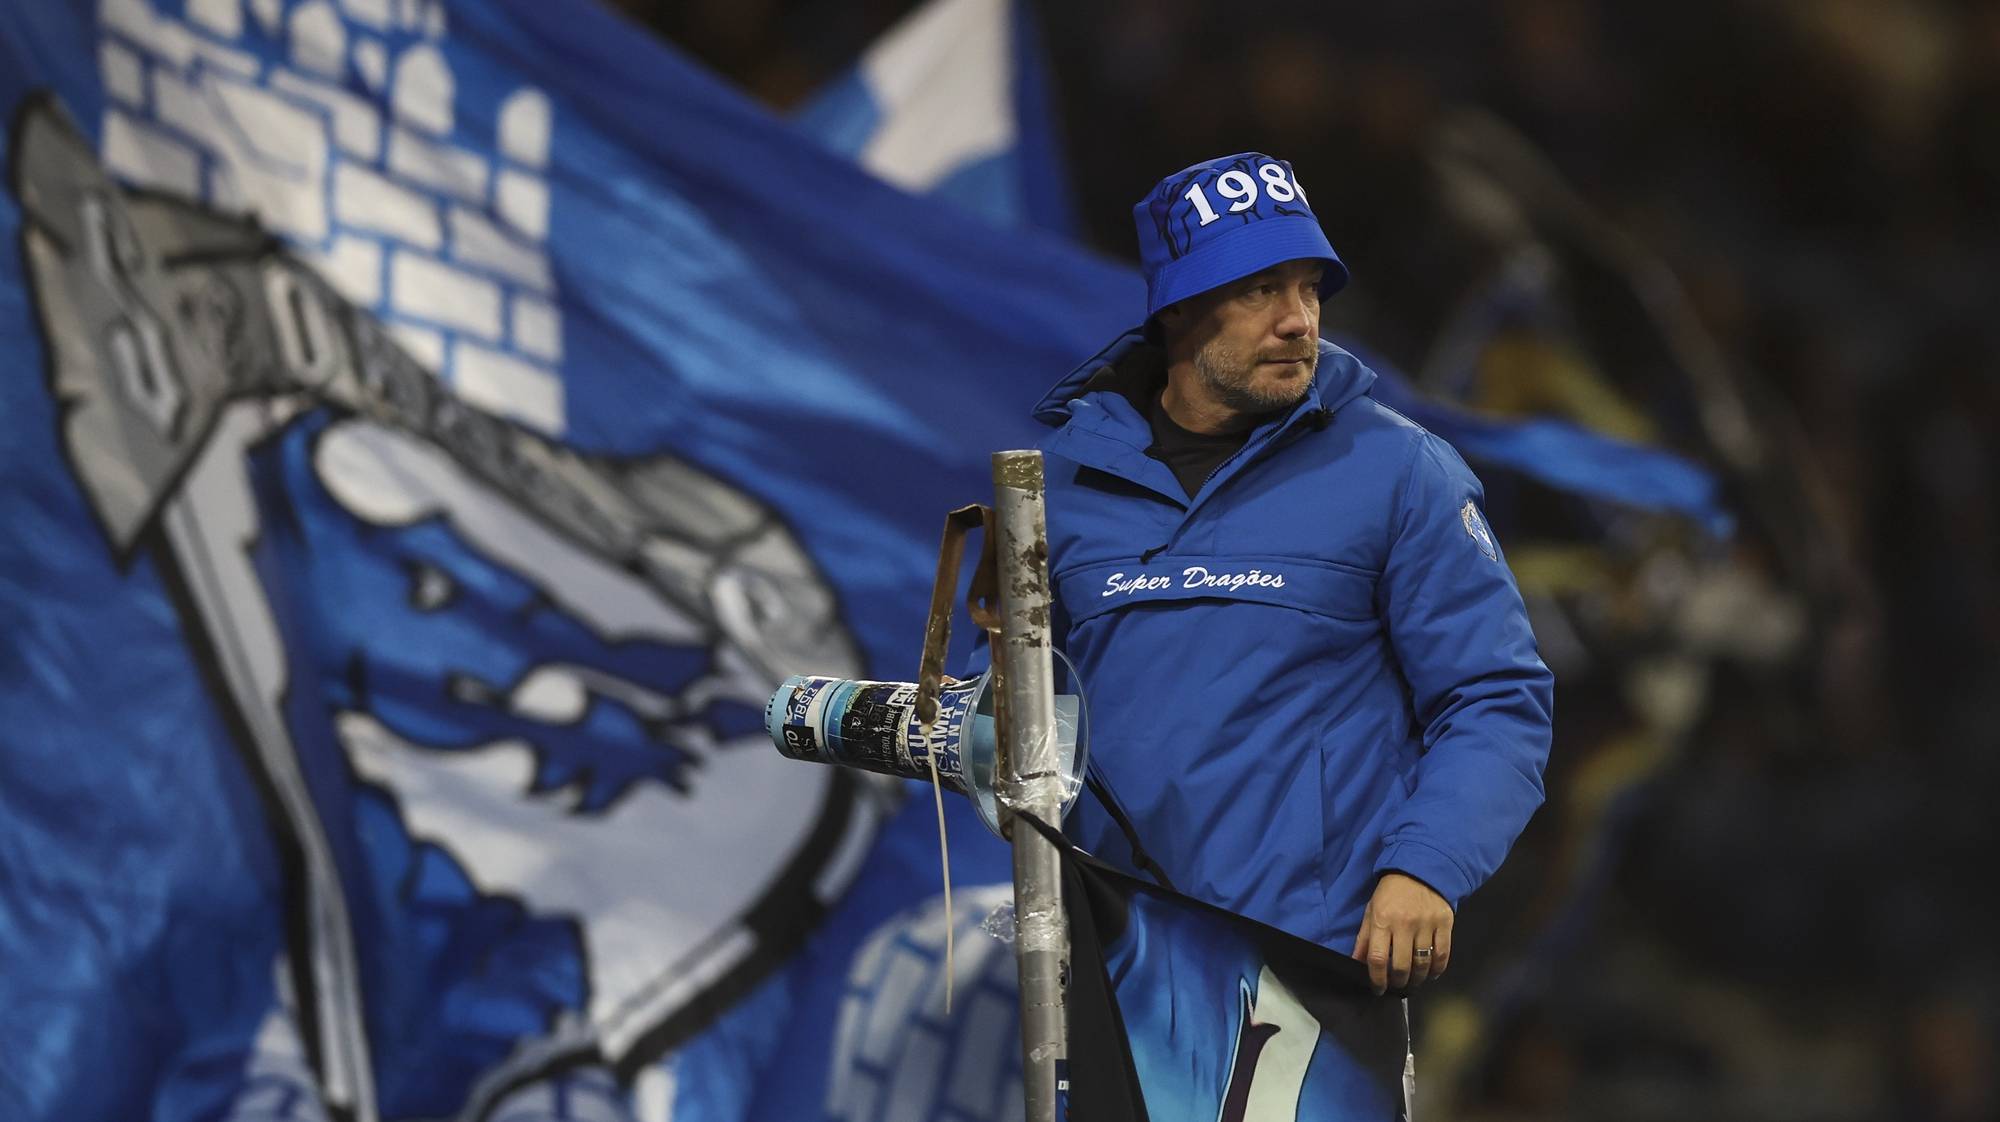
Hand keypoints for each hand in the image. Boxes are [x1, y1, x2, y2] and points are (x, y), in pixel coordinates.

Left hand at [1351, 873, 1453, 994]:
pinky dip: (1437, 969)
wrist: (1419, 870)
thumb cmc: (1391, 893)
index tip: (1378, 989)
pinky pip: (1443, 954)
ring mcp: (1426, 924)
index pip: (1378, 958)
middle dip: (1398, 982)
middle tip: (1397, 986)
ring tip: (1413, 982)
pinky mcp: (1444, 924)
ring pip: (1423, 963)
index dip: (1377, 979)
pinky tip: (1431, 973)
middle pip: (1402, 966)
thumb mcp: (1371, 910)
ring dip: (1418, 979)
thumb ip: (1364, 938)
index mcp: (1382, 920)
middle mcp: (1404, 924)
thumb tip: (1356, 963)